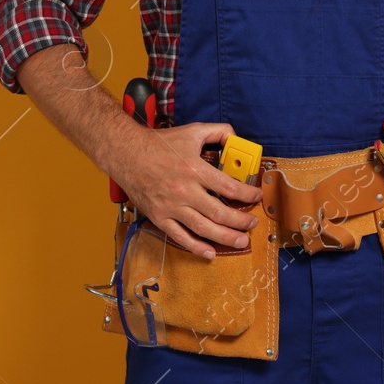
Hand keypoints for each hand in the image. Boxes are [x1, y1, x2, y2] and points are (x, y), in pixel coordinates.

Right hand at [110, 120, 264, 259]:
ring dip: (225, 237)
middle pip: (219, 212)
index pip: (228, 187)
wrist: (127, 153)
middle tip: (252, 224)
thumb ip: (217, 131)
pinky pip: (180, 236)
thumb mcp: (192, 131)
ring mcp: (171, 206)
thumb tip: (235, 136)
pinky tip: (209, 252)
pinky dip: (196, 247)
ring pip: (203, 228)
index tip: (256, 197)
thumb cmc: (158, 143)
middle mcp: (184, 190)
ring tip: (240, 241)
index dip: (247, 194)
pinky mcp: (159, 217)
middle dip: (241, 221)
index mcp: (194, 169)